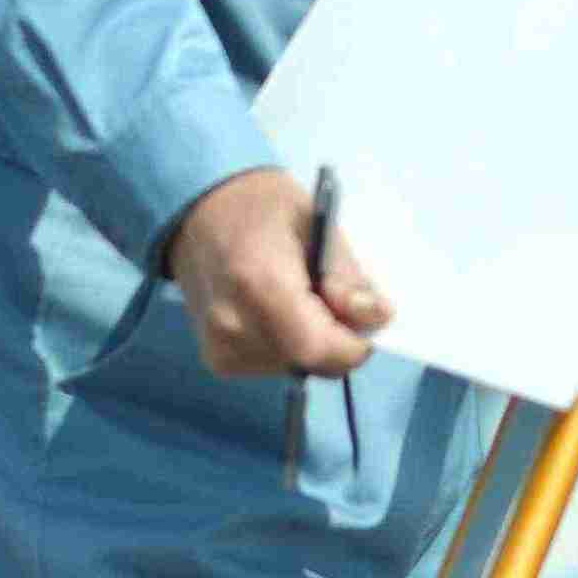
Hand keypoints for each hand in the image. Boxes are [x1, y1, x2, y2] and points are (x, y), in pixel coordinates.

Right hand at [163, 166, 390, 380]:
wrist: (200, 211)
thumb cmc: (264, 208)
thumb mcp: (318, 225)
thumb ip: (347, 277)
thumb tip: (377, 318)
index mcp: (258, 284)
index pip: (316, 348)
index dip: (351, 345)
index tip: (364, 320)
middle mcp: (232, 325)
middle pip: (309, 362)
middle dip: (335, 341)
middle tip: (330, 299)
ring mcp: (219, 347)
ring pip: (294, 368)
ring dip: (312, 344)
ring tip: (298, 300)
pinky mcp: (215, 359)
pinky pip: (272, 367)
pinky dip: (288, 347)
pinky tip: (277, 314)